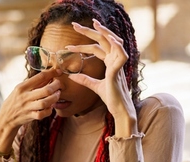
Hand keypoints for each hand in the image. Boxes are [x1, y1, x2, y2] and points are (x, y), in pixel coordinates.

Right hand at [0, 69, 61, 152]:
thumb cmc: (15, 101)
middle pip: (46, 90)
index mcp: (22, 87)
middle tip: (60, 85)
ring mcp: (27, 107)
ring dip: (54, 98)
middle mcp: (25, 96)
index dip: (52, 73)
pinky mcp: (30, 116)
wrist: (6, 118)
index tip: (59, 71)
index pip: (40, 77)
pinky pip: (43, 114)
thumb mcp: (20, 90)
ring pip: (46, 102)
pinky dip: (49, 110)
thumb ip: (33, 84)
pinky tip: (50, 107)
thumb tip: (48, 76)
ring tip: (57, 95)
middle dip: (56, 86)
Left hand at [66, 19, 136, 133]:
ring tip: (94, 24)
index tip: (68, 46)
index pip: (96, 48)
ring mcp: (118, 65)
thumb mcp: (95, 87)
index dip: (82, 45)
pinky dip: (117, 46)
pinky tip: (110, 39)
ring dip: (105, 32)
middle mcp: (115, 61)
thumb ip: (85, 80)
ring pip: (114, 42)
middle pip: (103, 41)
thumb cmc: (112, 99)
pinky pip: (121, 55)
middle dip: (90, 31)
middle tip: (75, 25)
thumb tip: (72, 76)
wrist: (119, 110)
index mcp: (110, 63)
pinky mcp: (118, 72)